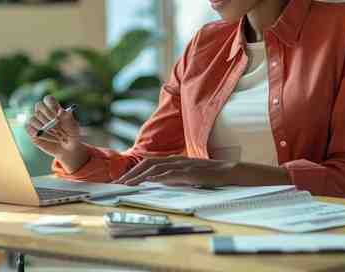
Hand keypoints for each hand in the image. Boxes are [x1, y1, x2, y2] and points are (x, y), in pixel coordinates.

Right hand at [26, 95, 81, 158]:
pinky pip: (28, 127)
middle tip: (57, 127)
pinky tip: (44, 136)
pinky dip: (35, 132)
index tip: (57, 112)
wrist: (67, 150)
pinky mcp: (32, 131)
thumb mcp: (74, 128)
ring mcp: (37, 122)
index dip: (50, 104)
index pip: (48, 99)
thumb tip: (61, 111)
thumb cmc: (72, 137)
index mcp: (55, 108)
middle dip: (47, 116)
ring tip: (55, 136)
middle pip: (38, 106)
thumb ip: (68, 120)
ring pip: (33, 118)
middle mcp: (44, 113)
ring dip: (43, 128)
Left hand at [113, 156, 235, 186]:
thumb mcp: (187, 174)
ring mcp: (181, 165)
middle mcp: (174, 160)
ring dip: (138, 176)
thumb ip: (173, 175)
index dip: (134, 170)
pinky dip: (156, 177)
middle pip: (146, 164)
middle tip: (118, 183)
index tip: (122, 179)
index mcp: (173, 160)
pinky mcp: (187, 173)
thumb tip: (159, 181)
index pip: (148, 163)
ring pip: (154, 168)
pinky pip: (168, 174)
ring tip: (127, 184)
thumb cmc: (208, 174)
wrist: (227, 171)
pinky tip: (147, 182)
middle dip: (131, 173)